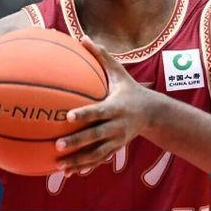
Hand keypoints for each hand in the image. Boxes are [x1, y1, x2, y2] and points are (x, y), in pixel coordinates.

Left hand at [55, 35, 153, 176]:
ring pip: (96, 154)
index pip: (98, 111)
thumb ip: (101, 56)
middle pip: (95, 136)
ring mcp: (117, 140)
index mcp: (115, 107)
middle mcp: (116, 126)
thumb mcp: (119, 72)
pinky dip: (84, 167)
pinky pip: (98, 160)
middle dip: (77, 142)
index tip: (68, 116)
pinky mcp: (116, 149)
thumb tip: (83, 37)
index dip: (84, 114)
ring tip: (59, 167)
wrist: (153, 113)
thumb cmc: (129, 88)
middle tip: (58, 145)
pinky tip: (69, 173)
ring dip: (78, 161)